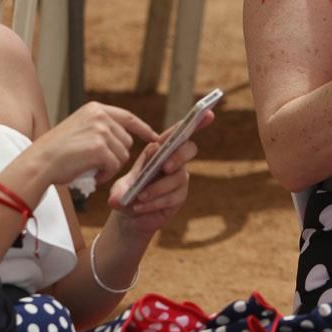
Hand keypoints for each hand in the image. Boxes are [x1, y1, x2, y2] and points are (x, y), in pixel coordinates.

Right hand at [33, 102, 157, 186]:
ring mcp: (100, 130)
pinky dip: (106, 175)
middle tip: (99, 166)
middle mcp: (100, 115)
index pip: (128, 117)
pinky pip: (114, 166)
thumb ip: (101, 129)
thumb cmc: (57, 153)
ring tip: (92, 169)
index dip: (143, 128)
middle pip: (127, 141)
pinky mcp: (99, 147)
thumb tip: (126, 140)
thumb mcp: (80, 129)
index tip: (154, 137)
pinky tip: (92, 175)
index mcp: (95, 109)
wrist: (40, 162)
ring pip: (122, 155)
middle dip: (117, 157)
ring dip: (110, 167)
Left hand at [107, 110, 213, 234]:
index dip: (195, 122)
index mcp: (160, 150)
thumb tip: (129, 183)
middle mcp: (173, 161)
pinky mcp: (179, 196)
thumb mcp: (122, 187)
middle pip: (188, 149)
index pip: (178, 133)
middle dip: (179, 156)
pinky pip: (172, 197)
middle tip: (165, 167)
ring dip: (157, 188)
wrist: (129, 218)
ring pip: (177, 177)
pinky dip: (154, 202)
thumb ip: (123, 187)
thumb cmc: (127, 195)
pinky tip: (140, 208)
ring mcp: (178, 179)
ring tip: (139, 198)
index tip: (208, 113)